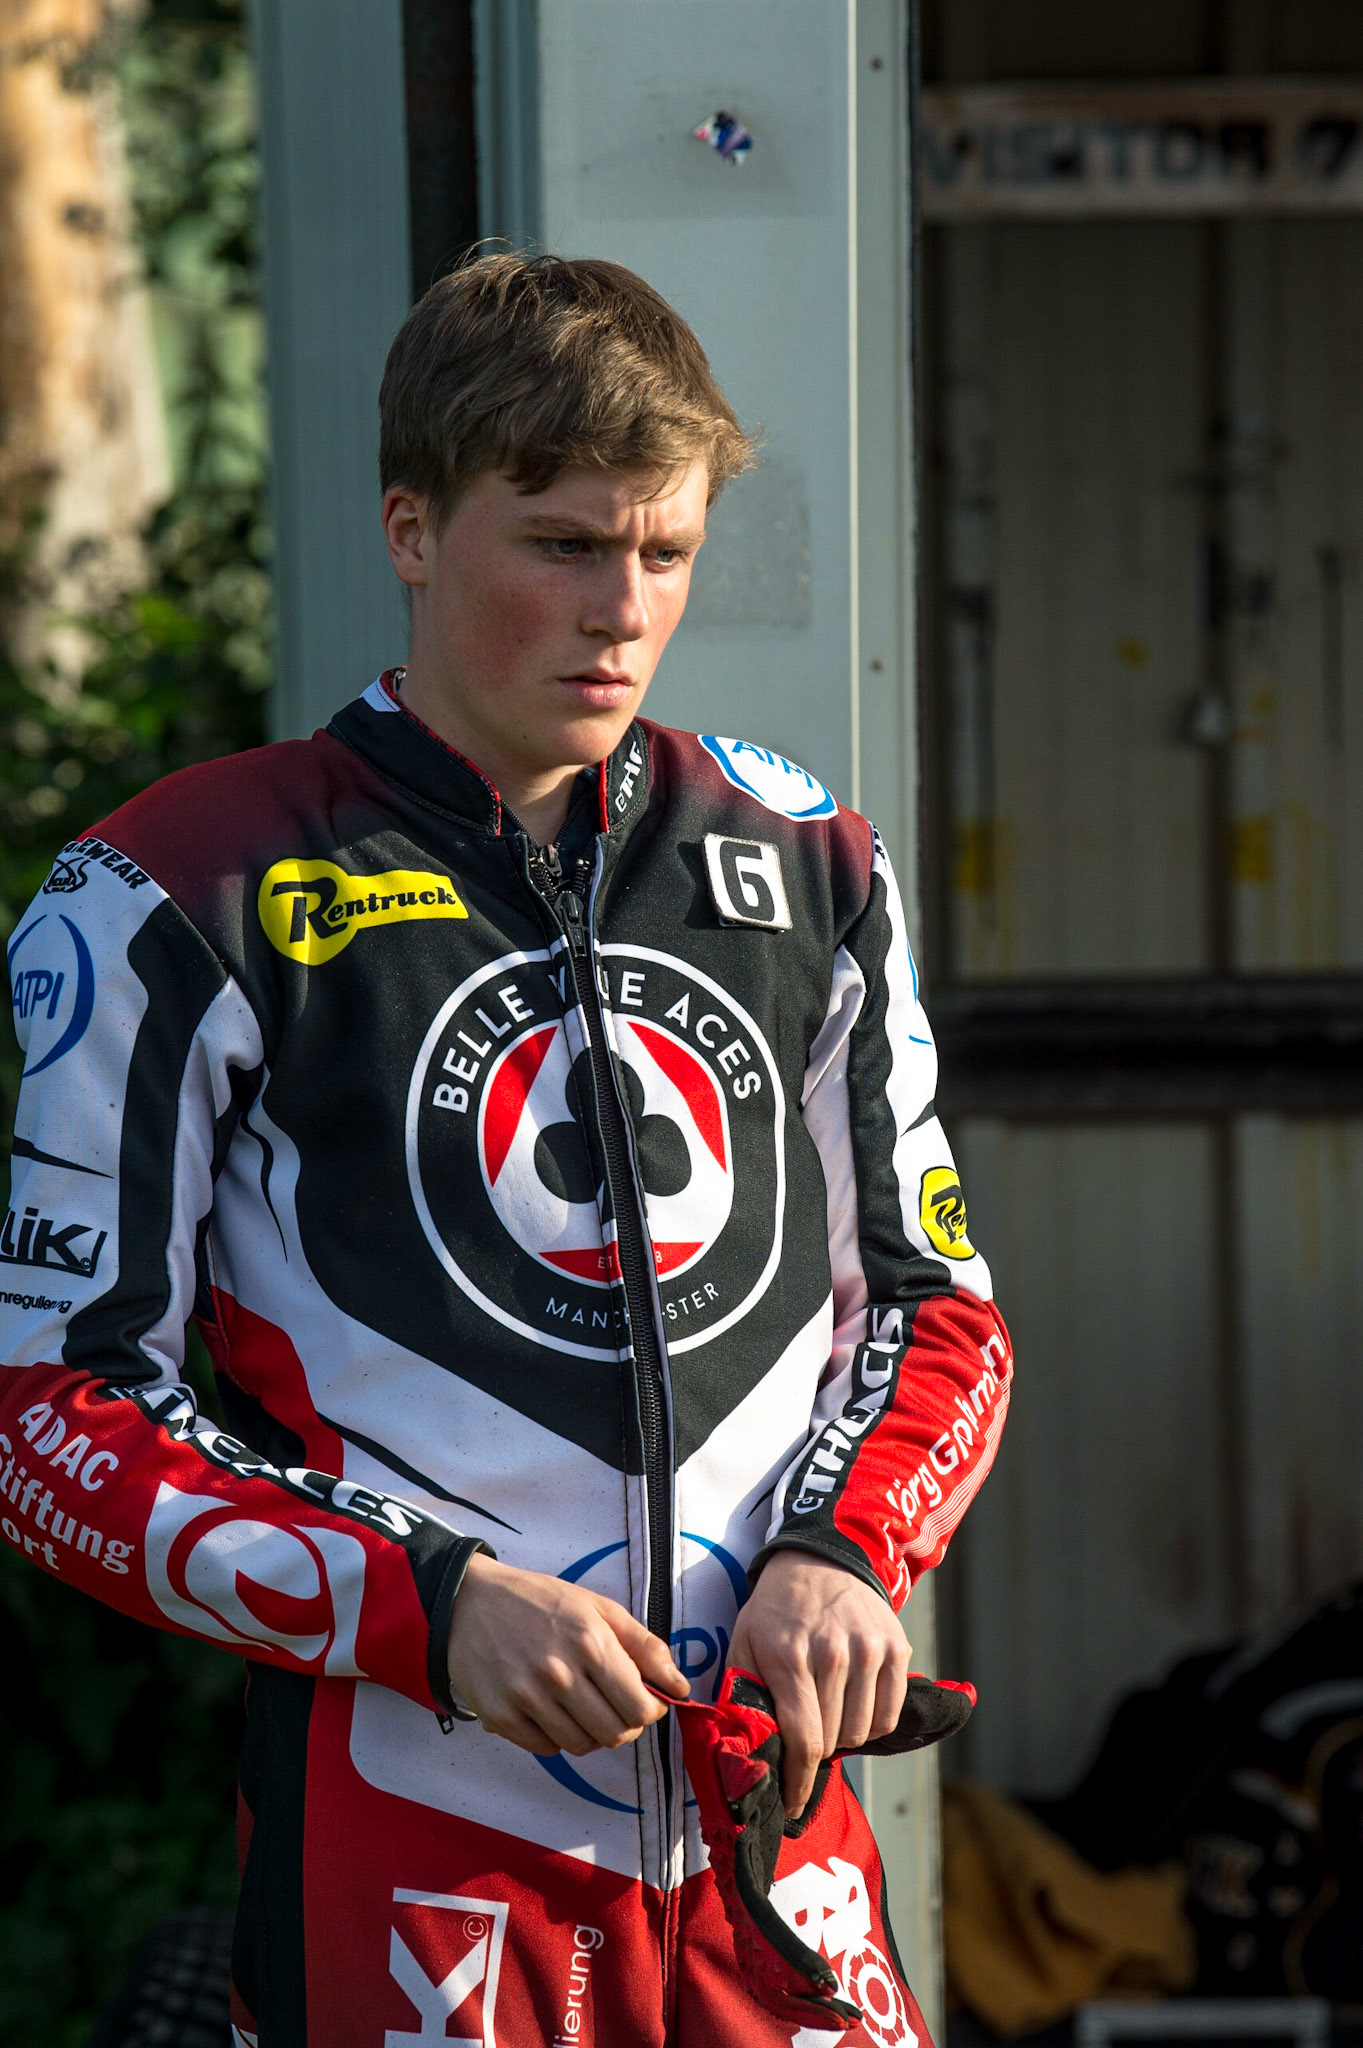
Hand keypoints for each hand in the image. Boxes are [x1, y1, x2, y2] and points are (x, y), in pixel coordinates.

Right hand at [447, 1553, 688, 1756]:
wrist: (468, 1602)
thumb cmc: (538, 1602)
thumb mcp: (597, 1607)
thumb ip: (643, 1646)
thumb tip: (679, 1686)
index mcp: (589, 1641)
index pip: (639, 1708)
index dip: (650, 1711)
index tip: (645, 1702)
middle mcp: (559, 1673)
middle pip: (614, 1734)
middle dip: (623, 1725)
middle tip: (613, 1705)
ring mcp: (527, 1698)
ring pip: (582, 1746)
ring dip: (590, 1732)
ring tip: (580, 1704)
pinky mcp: (501, 1716)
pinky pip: (547, 1749)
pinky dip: (556, 1737)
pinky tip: (550, 1709)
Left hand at [726, 1549, 908, 1817]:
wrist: (820, 1562)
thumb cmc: (775, 1611)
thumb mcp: (744, 1645)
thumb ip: (741, 1697)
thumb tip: (742, 1753)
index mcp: (790, 1657)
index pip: (803, 1740)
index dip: (798, 1783)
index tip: (792, 1807)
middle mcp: (833, 1654)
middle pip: (833, 1740)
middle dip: (816, 1752)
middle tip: (805, 1738)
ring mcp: (869, 1650)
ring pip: (863, 1732)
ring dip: (843, 1737)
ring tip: (828, 1713)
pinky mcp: (896, 1649)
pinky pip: (889, 1715)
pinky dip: (871, 1723)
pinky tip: (852, 1705)